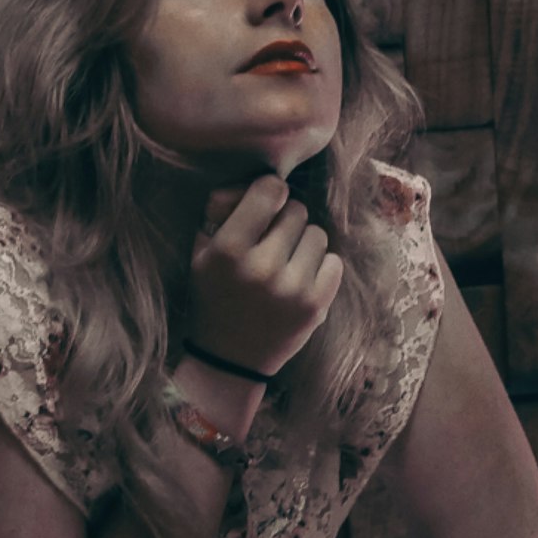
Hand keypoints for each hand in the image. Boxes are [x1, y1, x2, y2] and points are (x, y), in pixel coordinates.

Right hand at [187, 175, 343, 379]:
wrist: (229, 359)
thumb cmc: (215, 295)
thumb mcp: (202, 250)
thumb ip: (224, 208)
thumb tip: (265, 178)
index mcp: (227, 249)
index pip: (270, 190)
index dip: (270, 193)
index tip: (266, 205)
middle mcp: (260, 268)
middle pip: (297, 210)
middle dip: (286, 222)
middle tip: (272, 243)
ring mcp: (291, 289)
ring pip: (318, 234)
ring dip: (303, 245)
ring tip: (286, 264)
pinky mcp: (315, 307)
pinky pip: (334, 262)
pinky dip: (320, 268)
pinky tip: (300, 281)